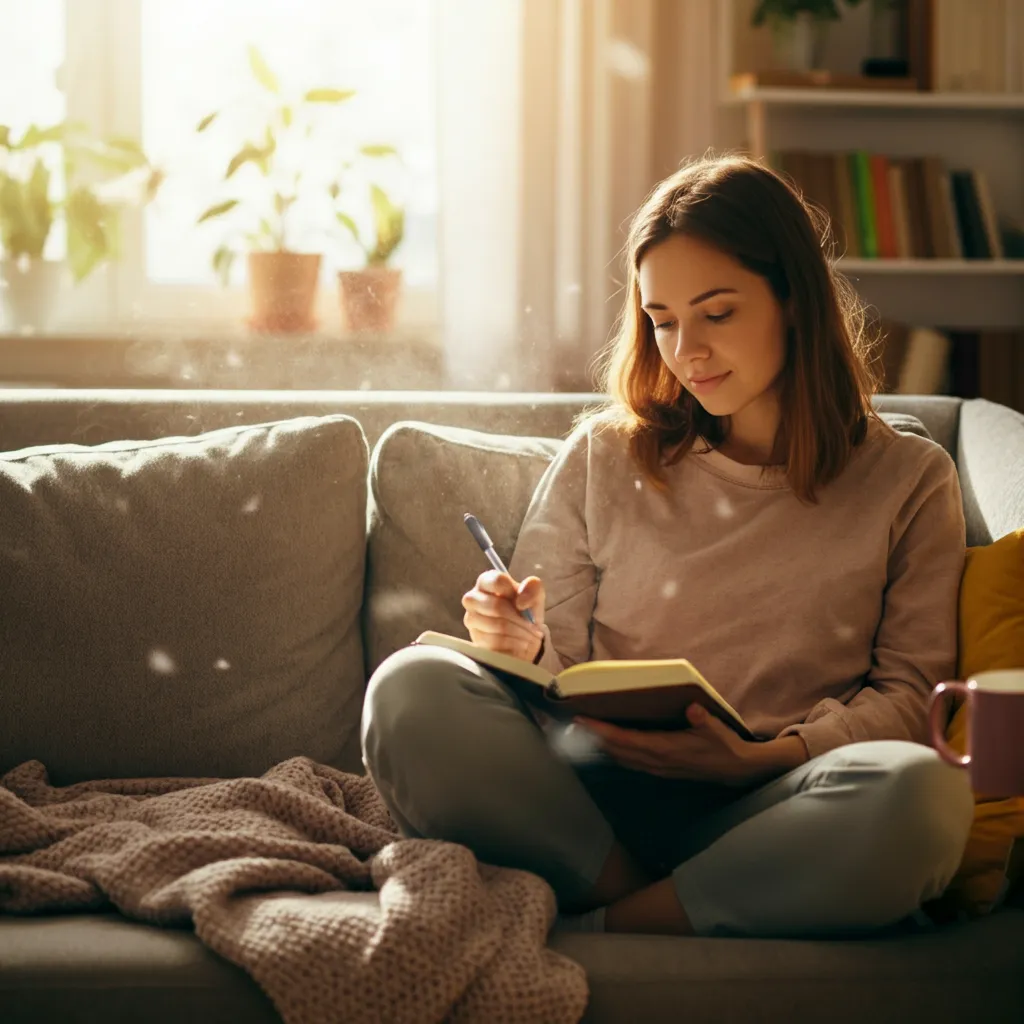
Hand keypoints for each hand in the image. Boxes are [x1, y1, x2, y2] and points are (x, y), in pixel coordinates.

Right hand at [462, 570, 545, 662]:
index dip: (513, 592)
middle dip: (519, 618)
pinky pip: (496, 642)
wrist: (523, 635)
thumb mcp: (535, 594)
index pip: (496, 581)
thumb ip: (532, 588)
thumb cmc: (525, 609)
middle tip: (533, 626)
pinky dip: (515, 643)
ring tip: (530, 636)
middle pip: (496, 606)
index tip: (523, 602)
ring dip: (520, 632)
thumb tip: (520, 603)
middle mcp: (472, 599)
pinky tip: (522, 643)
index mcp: (486, 582)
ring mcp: (471, 620)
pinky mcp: (475, 639)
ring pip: (498, 625)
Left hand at [576, 704, 808, 785]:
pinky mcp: (660, 770)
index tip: (582, 721)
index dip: (602, 731)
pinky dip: (615, 753)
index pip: (626, 740)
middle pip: (616, 750)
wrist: (735, 770)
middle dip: (593, 738)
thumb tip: (692, 707)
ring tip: (583, 733)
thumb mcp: (715, 728)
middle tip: (572, 723)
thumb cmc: (724, 745)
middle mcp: (656, 761)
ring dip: (601, 747)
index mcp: (665, 749)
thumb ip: (702, 718)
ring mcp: (657, 768)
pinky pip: (630, 762)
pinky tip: (607, 746)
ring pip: (621, 759)